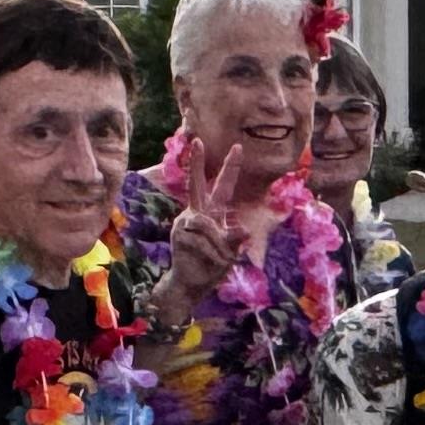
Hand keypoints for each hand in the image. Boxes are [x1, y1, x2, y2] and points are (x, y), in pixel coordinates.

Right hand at [158, 144, 248, 312]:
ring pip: (209, 228)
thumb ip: (234, 238)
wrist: (188, 284)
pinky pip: (204, 241)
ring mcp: (186, 223)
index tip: (238, 147)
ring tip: (216, 259)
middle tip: (197, 140)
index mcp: (211, 213)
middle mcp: (196, 214)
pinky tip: (205, 261)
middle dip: (196, 163)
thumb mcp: (229, 252)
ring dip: (219, 248)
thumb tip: (243, 229)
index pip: (222, 187)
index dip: (230, 168)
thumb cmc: (209, 266)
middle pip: (196, 184)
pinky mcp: (180, 234)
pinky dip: (212, 254)